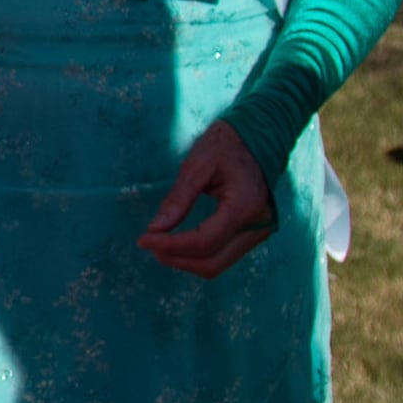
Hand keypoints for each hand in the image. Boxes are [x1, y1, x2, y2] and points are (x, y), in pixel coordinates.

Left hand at [141, 122, 273, 275]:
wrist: (257, 138)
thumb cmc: (225, 145)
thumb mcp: (196, 165)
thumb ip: (177, 199)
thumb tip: (154, 230)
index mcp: (245, 205)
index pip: (204, 241)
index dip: (171, 246)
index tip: (143, 239)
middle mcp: (257, 225)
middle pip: (212, 262)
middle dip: (177, 259)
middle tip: (149, 244)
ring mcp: (259, 232)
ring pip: (218, 264)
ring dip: (187, 261)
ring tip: (160, 245)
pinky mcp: (254, 233)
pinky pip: (223, 255)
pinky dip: (199, 255)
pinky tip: (178, 243)